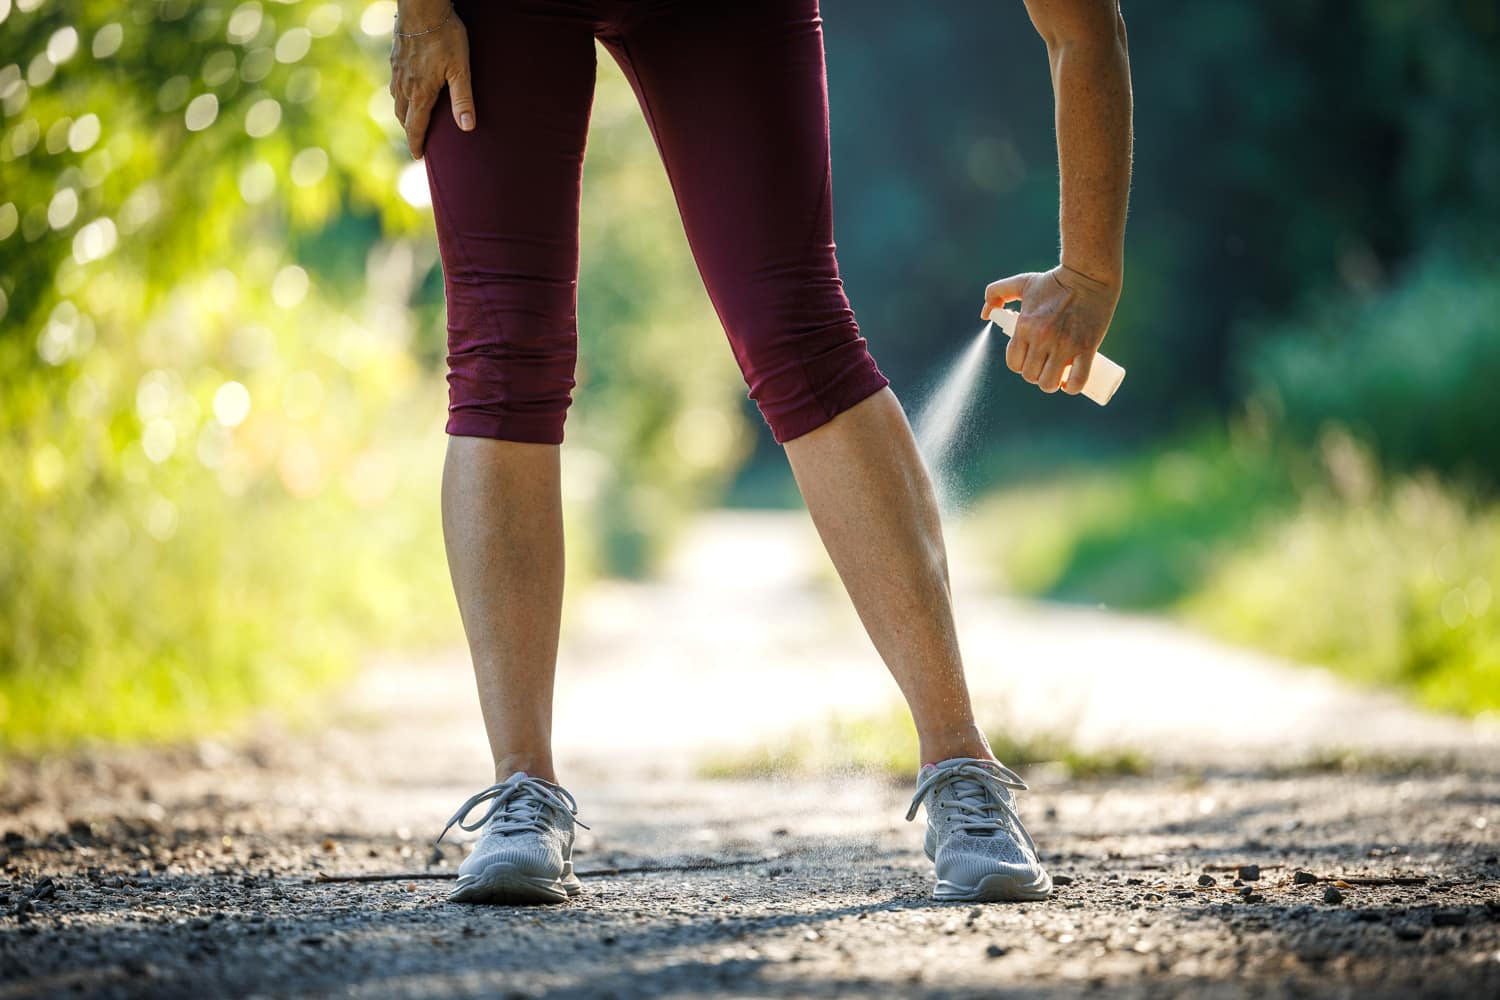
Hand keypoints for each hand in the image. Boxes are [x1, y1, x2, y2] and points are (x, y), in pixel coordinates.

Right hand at [389, 2, 474, 158]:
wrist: (422, 7)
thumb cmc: (445, 36)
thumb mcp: (460, 69)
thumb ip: (463, 99)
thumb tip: (467, 128)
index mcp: (420, 93)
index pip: (416, 126)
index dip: (417, 143)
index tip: (418, 156)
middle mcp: (404, 85)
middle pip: (403, 116)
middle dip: (410, 130)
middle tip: (417, 140)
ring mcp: (397, 71)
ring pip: (396, 100)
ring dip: (404, 113)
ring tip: (412, 119)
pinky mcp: (395, 57)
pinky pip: (394, 83)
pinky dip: (399, 95)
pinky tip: (407, 90)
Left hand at [981, 264, 1120, 394]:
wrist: (1089, 275)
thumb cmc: (1054, 281)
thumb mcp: (1022, 283)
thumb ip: (997, 292)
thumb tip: (985, 314)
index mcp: (1025, 326)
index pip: (1014, 363)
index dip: (1020, 365)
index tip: (1029, 359)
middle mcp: (1042, 338)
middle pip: (1030, 375)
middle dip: (1035, 375)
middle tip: (1045, 366)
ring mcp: (1065, 344)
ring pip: (1050, 382)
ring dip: (1051, 384)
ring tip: (1057, 377)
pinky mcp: (1087, 347)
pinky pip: (1077, 380)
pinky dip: (1072, 387)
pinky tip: (1070, 384)